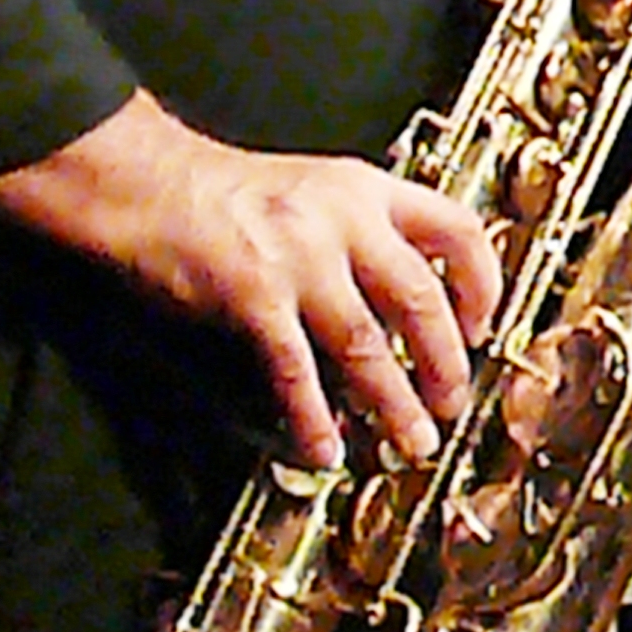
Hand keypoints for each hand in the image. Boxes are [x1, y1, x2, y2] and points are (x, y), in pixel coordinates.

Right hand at [0, 93, 502, 470]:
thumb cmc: (230, 193)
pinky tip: (325, 447)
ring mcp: (298, 258)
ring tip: (411, 440)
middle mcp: (344, 220)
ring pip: (367, 344)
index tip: (481, 327)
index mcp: (368, 189)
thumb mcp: (319, 188)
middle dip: (444, 362)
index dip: (482, 283)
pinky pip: (296, 370)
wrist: (149, 183)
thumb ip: (367, 232)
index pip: (457, 229)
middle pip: (421, 299)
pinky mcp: (253, 296)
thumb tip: (413, 300)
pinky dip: (313, 416)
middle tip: (452, 403)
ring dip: (394, 401)